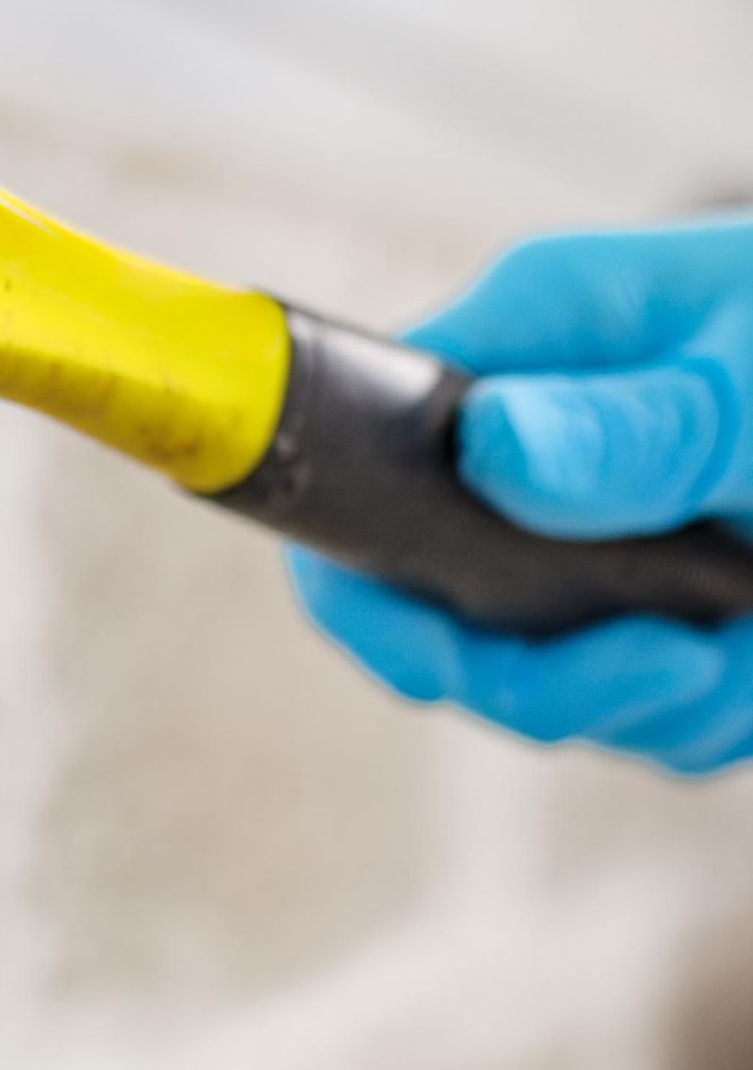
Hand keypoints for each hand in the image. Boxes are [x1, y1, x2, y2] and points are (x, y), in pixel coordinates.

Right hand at [291, 219, 752, 771]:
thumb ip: (642, 427)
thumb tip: (495, 448)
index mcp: (528, 347)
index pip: (358, 457)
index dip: (356, 568)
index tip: (424, 643)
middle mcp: (533, 453)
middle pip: (430, 616)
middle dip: (535, 679)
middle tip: (665, 665)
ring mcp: (585, 546)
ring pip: (538, 691)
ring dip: (646, 707)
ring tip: (748, 651)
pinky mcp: (648, 617)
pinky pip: (632, 721)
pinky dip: (699, 721)